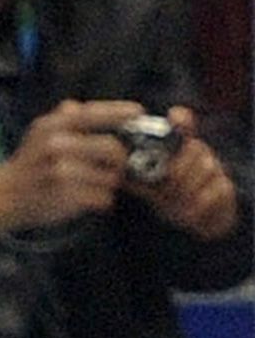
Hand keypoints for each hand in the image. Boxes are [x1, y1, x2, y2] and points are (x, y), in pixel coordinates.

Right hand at [0, 98, 139, 233]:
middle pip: (111, 148)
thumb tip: (76, 106)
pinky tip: (88, 198)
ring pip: (110, 177)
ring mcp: (60, 172)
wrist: (2, 195)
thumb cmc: (29, 164)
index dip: (120, 111)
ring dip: (109, 183)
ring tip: (95, 184)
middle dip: (120, 159)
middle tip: (118, 165)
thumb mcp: (39, 134)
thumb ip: (62, 119)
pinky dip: (101, 200)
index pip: (94, 113)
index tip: (138, 113)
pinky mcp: (64, 196)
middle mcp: (56, 145)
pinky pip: (103, 198)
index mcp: (52, 127)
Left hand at [126, 106, 240, 240]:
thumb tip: (113, 168)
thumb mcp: (145, 184)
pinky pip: (215, 191)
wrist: (191, 219)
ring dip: (186, 189)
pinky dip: (198, 204)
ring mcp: (214, 169)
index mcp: (178, 148)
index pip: (183, 123)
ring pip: (206, 170)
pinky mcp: (224, 188)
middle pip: (195, 148)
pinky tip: (186, 212)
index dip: (180, 119)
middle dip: (176, 169)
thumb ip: (133, 174)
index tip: (174, 118)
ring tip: (173, 203)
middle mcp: (198, 153)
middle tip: (163, 187)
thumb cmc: (164, 197)